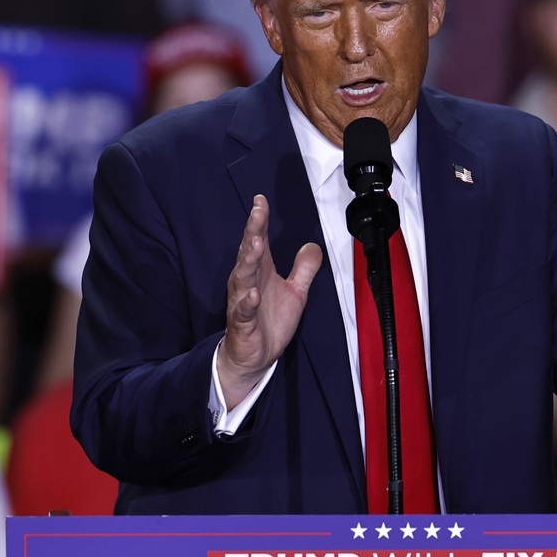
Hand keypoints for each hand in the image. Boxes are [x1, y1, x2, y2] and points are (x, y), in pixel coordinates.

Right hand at [218, 195, 323, 406]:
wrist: (254, 355)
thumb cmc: (269, 321)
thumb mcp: (295, 292)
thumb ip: (304, 269)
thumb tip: (313, 246)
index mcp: (260, 272)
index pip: (258, 240)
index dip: (259, 220)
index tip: (260, 200)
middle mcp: (248, 282)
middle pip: (249, 252)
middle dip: (253, 231)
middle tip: (257, 213)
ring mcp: (243, 301)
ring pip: (243, 277)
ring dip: (249, 260)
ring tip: (256, 243)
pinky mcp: (242, 323)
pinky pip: (244, 310)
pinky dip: (249, 302)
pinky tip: (254, 294)